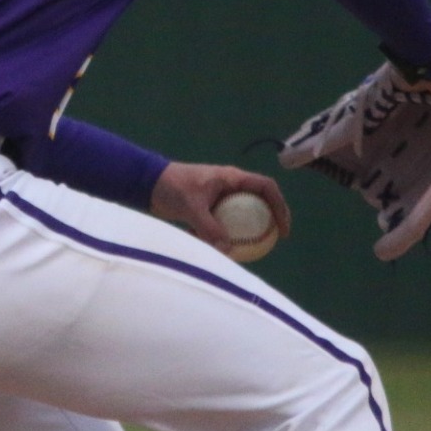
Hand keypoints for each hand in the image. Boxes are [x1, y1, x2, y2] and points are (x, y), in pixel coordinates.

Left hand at [151, 162, 291, 253]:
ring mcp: (220, 197)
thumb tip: (228, 251)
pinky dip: (230, 234)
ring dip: (251, 228)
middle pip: (260, 201)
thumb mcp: (192, 208)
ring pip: (244, 213)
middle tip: (276, 240)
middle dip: (271, 219)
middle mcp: (230, 186)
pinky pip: (227, 221)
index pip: (266, 188)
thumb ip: (209, 228)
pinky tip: (227, 252)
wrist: (148, 183)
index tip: (282, 228)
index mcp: (231, 178)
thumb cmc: (171, 188)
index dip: (280, 206)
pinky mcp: (210, 208)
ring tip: (257, 249)